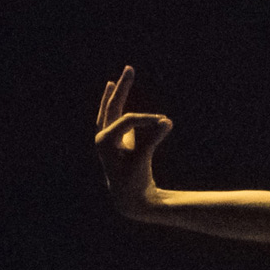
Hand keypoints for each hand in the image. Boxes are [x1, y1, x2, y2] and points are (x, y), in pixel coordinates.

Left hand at [95, 65, 173, 217]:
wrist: (130, 200)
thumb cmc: (135, 180)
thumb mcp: (143, 159)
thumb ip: (153, 138)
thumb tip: (167, 121)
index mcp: (104, 140)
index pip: (128, 119)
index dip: (147, 119)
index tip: (165, 123)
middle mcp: (102, 137)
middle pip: (112, 107)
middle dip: (122, 88)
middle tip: (129, 69)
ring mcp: (108, 140)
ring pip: (111, 112)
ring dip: (115, 96)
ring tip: (114, 82)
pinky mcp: (117, 144)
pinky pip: (118, 120)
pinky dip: (118, 108)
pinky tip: (116, 95)